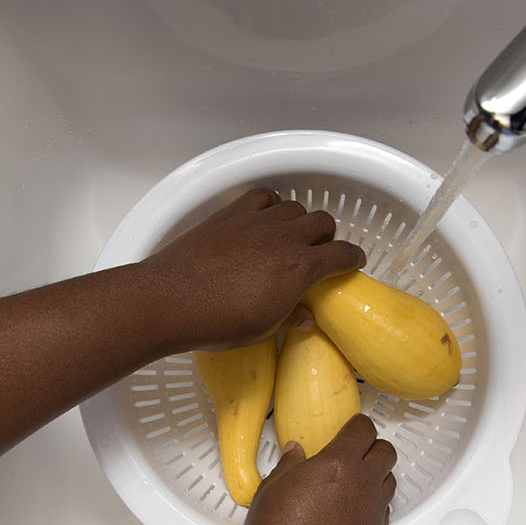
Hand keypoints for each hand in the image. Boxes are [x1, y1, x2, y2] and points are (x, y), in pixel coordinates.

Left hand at [142, 188, 365, 349]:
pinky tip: (263, 218)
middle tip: (318, 251)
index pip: (341, 254)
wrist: (171, 301)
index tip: (354, 262)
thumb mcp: (263, 328)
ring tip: (289, 235)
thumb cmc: (218, 321)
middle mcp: (284, 238)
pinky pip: (262, 196)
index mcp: (300, 268)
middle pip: (322, 222)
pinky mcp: (231, 214)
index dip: (353, 258)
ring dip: (298, 219)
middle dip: (326, 236)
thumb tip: (306, 316)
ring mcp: (257, 221)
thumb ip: (290, 316)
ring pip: (294, 206)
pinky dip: (270, 204)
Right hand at [225, 415, 397, 524]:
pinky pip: (385, 510)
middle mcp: (362, 485)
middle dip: (372, 446)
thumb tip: (294, 454)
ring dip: (377, 474)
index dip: (357, 424)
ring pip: (390, 480)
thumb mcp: (271, 489)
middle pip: (385, 451)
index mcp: (338, 464)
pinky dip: (375, 503)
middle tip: (355, 449)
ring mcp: (372, 513)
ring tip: (356, 478)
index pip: (363, 429)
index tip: (351, 426)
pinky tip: (355, 507)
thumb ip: (289, 465)